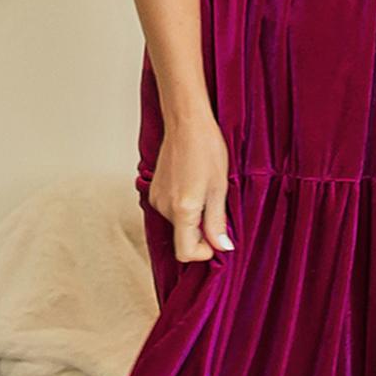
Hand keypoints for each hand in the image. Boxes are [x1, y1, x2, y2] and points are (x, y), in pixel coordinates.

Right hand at [149, 110, 234, 262]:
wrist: (186, 124)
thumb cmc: (206, 150)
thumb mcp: (219, 189)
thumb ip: (217, 222)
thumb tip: (222, 247)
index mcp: (182, 210)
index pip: (184, 252)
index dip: (203, 252)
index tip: (216, 239)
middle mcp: (164, 207)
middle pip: (182, 238)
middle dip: (201, 231)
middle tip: (216, 208)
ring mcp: (156, 199)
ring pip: (177, 223)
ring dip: (193, 217)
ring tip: (205, 191)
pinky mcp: (154, 190)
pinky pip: (170, 210)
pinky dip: (184, 206)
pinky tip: (194, 185)